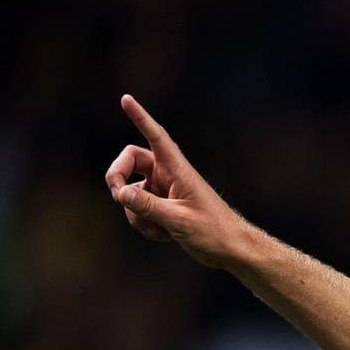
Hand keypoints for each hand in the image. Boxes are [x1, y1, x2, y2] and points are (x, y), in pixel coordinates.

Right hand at [104, 94, 248, 268]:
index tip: (126, 99)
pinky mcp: (163, 209)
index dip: (141, 118)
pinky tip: (165, 236)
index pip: (156, 137)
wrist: (231, 250)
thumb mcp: (178, 219)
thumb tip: (120, 193)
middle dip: (118, 178)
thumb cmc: (214, 231)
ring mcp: (165, 192)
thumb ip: (148, 206)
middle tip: (118, 197)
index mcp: (177, 170)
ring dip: (137, 214)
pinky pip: (140, 212)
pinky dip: (145, 225)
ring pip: (132, 194)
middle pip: (131, 162)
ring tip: (160, 230)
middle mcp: (169, 176)